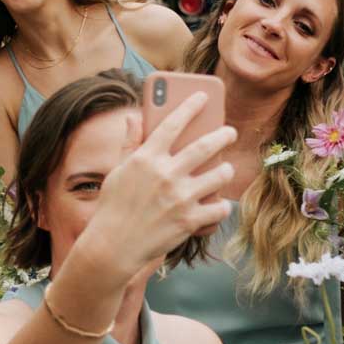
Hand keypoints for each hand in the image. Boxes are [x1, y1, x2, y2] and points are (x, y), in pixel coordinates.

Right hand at [83, 95, 235, 278]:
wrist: (114, 246)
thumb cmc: (113, 206)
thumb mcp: (117, 171)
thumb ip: (130, 143)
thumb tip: (134, 117)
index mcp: (146, 158)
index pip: (173, 123)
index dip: (190, 106)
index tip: (204, 97)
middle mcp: (166, 174)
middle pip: (205, 145)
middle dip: (223, 135)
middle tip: (230, 132)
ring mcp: (180, 198)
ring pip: (219, 175)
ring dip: (226, 170)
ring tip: (225, 169)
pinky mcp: (189, 221)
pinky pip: (218, 208)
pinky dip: (221, 206)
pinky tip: (218, 204)